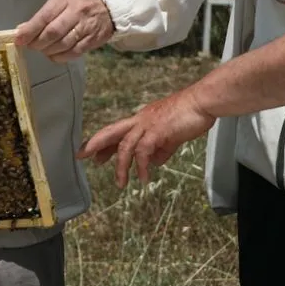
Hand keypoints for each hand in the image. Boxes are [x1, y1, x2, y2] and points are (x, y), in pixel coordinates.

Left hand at [15, 0, 114, 61]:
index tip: (19, 39)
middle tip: (30, 46)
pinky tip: (54, 54)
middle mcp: (76, 13)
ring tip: (42, 49)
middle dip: (38, 43)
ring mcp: (86, 27)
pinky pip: (74, 52)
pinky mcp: (93, 40)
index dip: (30, 30)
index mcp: (65, 0)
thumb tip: (22, 29)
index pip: (44, 17)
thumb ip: (42, 15)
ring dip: (48, 51)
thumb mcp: (60, 0)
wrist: (107, 4)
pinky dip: (61, 57)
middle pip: (53, 33)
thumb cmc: (78, 2)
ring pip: (63, 44)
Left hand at [76, 89, 215, 187]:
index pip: (118, 132)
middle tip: (81, 156)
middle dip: (95, 144)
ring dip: (121, 166)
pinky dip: (142, 166)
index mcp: (142, 120)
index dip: (104, 144)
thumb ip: (162, 148)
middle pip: (111, 132)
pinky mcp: (158, 131)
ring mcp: (148, 124)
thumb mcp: (172, 134)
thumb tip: (155, 162)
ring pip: (125, 146)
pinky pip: (144, 151)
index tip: (93, 156)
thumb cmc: (189, 115)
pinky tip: (144, 177)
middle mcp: (140, 120)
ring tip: (120, 183)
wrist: (203, 102)